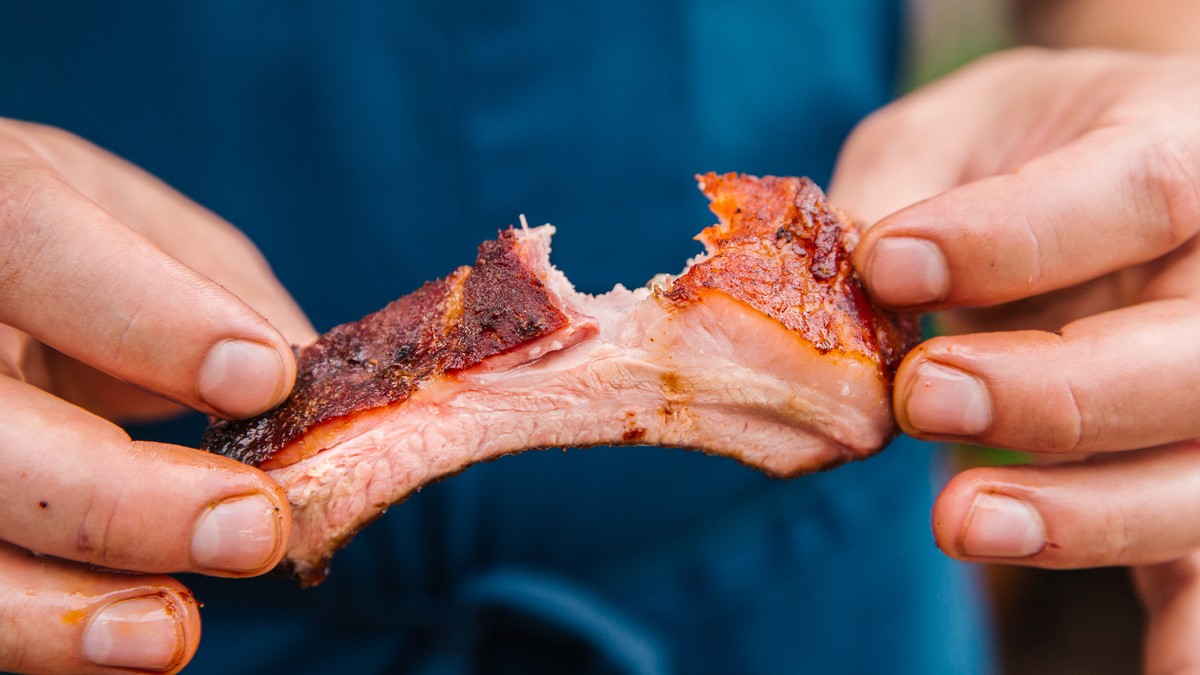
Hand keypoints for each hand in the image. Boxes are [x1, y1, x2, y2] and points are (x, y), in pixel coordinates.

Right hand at [0, 120, 316, 673]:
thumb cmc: (76, 242)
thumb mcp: (145, 231)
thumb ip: (222, 295)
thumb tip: (323, 393)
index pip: (33, 241)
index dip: (148, 316)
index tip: (266, 378)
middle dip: (118, 497)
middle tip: (255, 527)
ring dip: (61, 606)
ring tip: (172, 632)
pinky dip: (50, 630)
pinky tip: (131, 637)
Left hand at [830, 48, 1199, 673]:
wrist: (1124, 166)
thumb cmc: (1025, 147)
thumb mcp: (953, 131)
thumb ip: (895, 194)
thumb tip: (826, 297)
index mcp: (1186, 143)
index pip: (1136, 194)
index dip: (1009, 239)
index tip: (886, 266)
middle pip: (1194, 357)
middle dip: (1057, 395)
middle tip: (922, 398)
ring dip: (1093, 517)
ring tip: (965, 522)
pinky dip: (1186, 626)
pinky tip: (1158, 672)